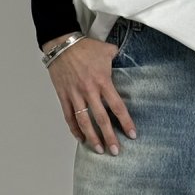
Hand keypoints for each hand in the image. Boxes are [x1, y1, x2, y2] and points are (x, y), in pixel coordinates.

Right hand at [45, 35, 136, 154]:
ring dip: (92, 137)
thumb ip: (119, 59)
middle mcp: (89, 91)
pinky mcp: (63, 95)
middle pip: (101, 119)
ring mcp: (75, 94)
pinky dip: (74, 129)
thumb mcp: (107, 50)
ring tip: (99, 149)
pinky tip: (81, 138)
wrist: (62, 43)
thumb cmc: (85, 47)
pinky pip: (69, 116)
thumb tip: (129, 61)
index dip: (125, 122)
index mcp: (103, 81)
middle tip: (116, 151)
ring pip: (84, 121)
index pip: (117, 107)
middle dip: (109, 137)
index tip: (132, 134)